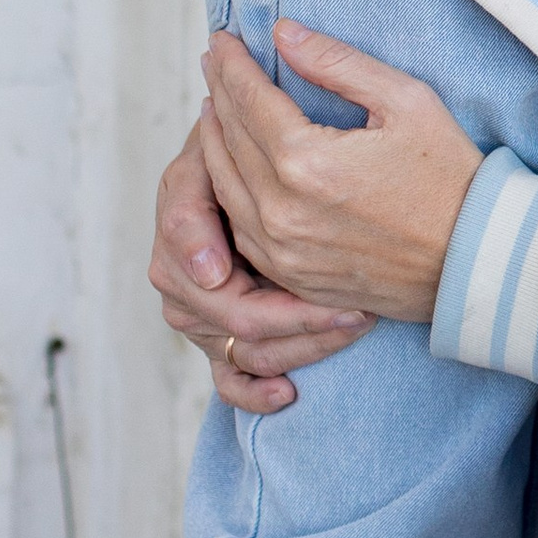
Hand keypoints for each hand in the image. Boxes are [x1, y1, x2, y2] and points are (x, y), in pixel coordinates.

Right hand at [148, 115, 370, 412]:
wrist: (274, 158)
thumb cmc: (252, 144)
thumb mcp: (218, 149)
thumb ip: (196, 199)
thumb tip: (210, 273)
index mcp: (181, 220)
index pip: (201, 265)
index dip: (249, 273)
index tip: (316, 287)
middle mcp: (183, 276)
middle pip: (233, 319)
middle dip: (298, 317)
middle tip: (355, 309)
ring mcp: (202, 314)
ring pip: (245, 350)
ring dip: (300, 347)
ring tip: (354, 327)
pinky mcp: (222, 342)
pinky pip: (232, 381)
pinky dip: (256, 392)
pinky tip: (288, 393)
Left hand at [197, 22, 485, 328]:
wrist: (476, 260)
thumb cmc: (451, 177)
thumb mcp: (407, 102)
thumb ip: (339, 64)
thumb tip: (285, 33)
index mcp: (306, 162)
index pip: (249, 98)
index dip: (232, 64)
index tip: (222, 38)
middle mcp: (281, 210)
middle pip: (228, 138)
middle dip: (219, 92)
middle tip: (214, 61)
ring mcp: (282, 249)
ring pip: (224, 184)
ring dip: (212, 140)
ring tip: (214, 107)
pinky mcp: (292, 275)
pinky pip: (239, 226)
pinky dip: (226, 189)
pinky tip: (230, 168)